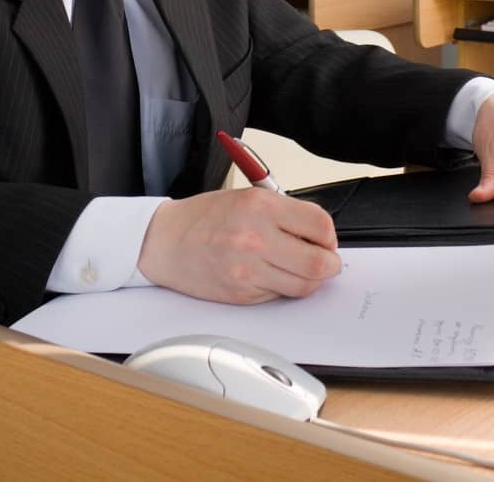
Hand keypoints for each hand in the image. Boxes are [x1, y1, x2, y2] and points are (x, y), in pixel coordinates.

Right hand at [137, 188, 340, 303]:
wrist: (164, 241)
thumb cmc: (204, 217)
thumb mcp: (247, 198)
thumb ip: (284, 213)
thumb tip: (320, 235)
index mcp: (261, 206)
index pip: (320, 225)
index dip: (329, 236)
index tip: (326, 240)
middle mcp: (256, 237)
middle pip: (319, 262)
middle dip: (329, 264)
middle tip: (326, 261)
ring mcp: (248, 269)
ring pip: (304, 286)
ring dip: (309, 280)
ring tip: (297, 268)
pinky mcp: (242, 292)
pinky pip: (279, 295)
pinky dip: (282, 287)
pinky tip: (269, 274)